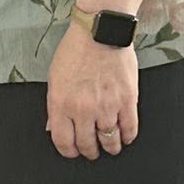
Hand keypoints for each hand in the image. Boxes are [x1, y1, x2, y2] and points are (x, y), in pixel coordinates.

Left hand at [46, 23, 138, 159]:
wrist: (100, 31)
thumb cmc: (76, 50)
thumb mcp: (55, 78)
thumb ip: (55, 106)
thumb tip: (53, 128)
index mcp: (62, 104)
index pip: (63, 142)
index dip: (69, 151)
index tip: (73, 151)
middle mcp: (83, 109)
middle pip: (87, 145)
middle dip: (89, 151)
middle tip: (92, 150)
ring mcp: (107, 106)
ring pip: (110, 141)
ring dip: (110, 147)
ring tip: (110, 146)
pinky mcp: (127, 100)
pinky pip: (130, 129)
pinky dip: (128, 137)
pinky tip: (125, 136)